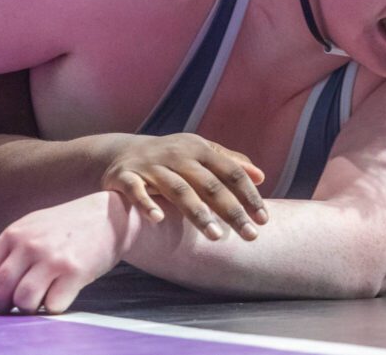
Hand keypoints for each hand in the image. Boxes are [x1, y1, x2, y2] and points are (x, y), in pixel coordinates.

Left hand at [0, 192, 132, 314]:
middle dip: (3, 305)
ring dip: (27, 309)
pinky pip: (52, 305)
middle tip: (12, 307)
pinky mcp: (74, 272)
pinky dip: (52, 307)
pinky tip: (58, 296)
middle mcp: (30, 245)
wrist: (108, 216)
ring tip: (36, 303)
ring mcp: (52, 259)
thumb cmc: (68, 225)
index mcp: (15, 233)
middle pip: (2, 289)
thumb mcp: (33, 225)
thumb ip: (12, 248)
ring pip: (24, 301)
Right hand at [101, 133, 267, 240]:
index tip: (264, 219)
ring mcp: (150, 166)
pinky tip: (159, 219)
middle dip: (231, 210)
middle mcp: (176, 155)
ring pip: (178, 189)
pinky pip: (136, 190)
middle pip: (209, 184)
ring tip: (216, 236)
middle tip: (250, 235)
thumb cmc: (170, 157)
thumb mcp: (198, 152)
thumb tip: (261, 176)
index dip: (248, 195)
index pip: (230, 171)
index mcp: (198, 148)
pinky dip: (147, 203)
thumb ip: (228, 162)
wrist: (121, 151)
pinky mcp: (125, 177)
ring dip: (198, 212)